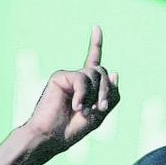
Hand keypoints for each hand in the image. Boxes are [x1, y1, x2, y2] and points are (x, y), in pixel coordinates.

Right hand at [23, 26, 119, 153]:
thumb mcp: (98, 115)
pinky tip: (75, 106)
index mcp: (85, 87)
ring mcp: (68, 76)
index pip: (93, 63)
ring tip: (83, 111)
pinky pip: (81, 79)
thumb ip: (110, 96)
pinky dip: (82, 94)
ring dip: (95, 95)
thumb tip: (114, 72)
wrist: (51, 136)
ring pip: (94, 74)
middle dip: (106, 91)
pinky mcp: (60, 76)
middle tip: (100, 109)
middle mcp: (77, 79)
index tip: (96, 28)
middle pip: (102, 72)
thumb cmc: (72, 130)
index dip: (95, 45)